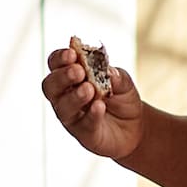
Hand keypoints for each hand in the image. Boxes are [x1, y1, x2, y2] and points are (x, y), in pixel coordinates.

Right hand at [43, 35, 148, 163]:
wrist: (135, 126)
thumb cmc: (122, 98)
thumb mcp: (123, 81)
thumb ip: (114, 75)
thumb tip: (107, 70)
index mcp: (70, 76)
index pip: (56, 63)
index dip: (60, 58)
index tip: (72, 53)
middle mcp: (65, 95)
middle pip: (51, 85)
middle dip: (62, 76)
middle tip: (79, 71)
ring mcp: (72, 116)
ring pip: (63, 106)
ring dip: (75, 96)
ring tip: (89, 89)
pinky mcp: (83, 133)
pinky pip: (84, 124)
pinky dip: (91, 114)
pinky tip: (99, 106)